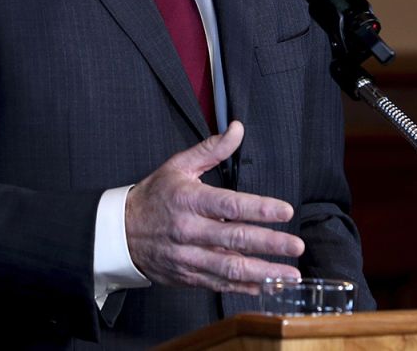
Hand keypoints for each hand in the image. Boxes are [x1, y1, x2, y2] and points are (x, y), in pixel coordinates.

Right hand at [124, 120, 304, 294]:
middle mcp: (189, 230)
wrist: (120, 233)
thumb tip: (237, 129)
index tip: (285, 211)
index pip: (229, 205)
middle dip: (270, 244)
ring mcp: (188, 257)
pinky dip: (246, 288)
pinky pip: (220, 284)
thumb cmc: (154, 196)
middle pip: (235, 239)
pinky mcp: (188, 276)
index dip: (259, 209)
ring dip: (264, 273)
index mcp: (188, 200)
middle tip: (297, 246)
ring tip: (291, 274)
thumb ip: (212, 149)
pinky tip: (268, 286)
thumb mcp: (178, 166)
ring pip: (230, 268)